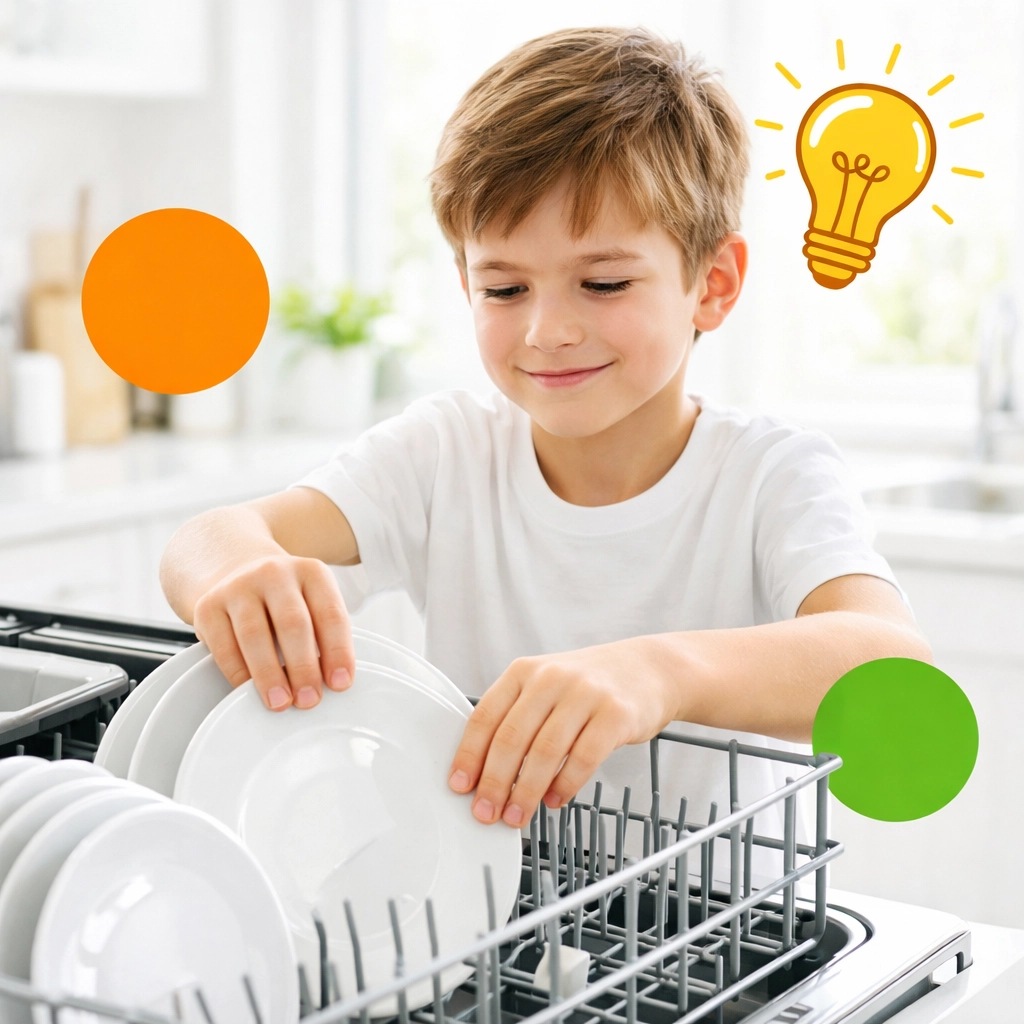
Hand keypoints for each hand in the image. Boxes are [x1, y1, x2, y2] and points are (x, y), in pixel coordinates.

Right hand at [192, 554, 355, 711]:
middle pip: (292, 623)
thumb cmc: (285, 599)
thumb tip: (330, 681)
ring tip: (280, 702)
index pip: (330, 614)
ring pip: (255, 635)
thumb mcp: (313, 602)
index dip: (337, 651)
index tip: (340, 683)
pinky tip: (249, 691)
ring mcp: (238, 587)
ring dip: (269, 675)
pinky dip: (239, 674)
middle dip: (303, 667)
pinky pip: (224, 647)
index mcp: (311, 572)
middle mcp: (275, 574)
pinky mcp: (208, 607)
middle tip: (309, 699)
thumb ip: (324, 635)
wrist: (237, 573)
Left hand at [446, 637, 679, 826]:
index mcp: (525, 671)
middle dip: (495, 782)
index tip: (460, 786)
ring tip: (517, 816)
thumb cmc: (589, 685)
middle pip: (512, 737)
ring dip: (526, 792)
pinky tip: (554, 800)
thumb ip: (517, 718)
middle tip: (486, 812)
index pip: (486, 716)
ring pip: (545, 752)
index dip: (469, 755)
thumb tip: (484, 773)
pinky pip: (583, 759)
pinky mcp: (615, 714)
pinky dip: (565, 786)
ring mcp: (585, 694)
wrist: (649, 669)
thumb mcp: (546, 685)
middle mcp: (551, 678)